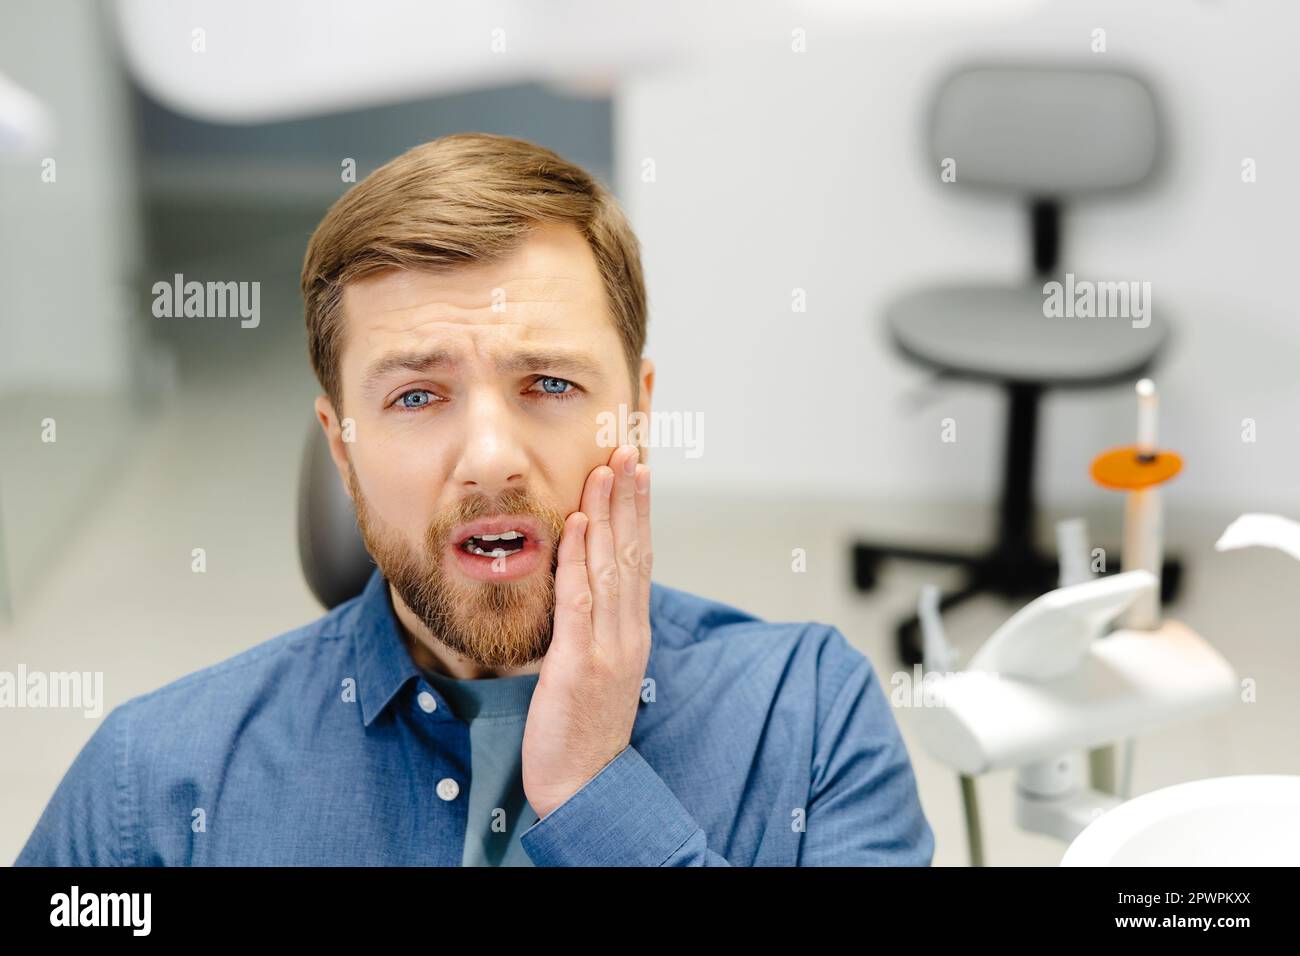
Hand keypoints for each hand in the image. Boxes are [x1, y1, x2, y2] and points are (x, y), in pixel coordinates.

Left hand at [521, 444, 651, 819]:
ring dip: (609, 513)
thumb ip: (598, 630)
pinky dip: (582, 559)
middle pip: (632, 552)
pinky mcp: (578, 663)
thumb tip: (587, 591)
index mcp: (632, 633)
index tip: (637, 471)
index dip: (638, 513)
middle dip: (631, 498)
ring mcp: (607, 647)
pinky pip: (581, 601)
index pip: (640, 559)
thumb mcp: (599, 671)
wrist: (586, 787)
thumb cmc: (584, 731)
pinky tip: (582, 524)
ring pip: (612, 566)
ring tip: (608, 468)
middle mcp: (627, 633)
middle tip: (631, 449)